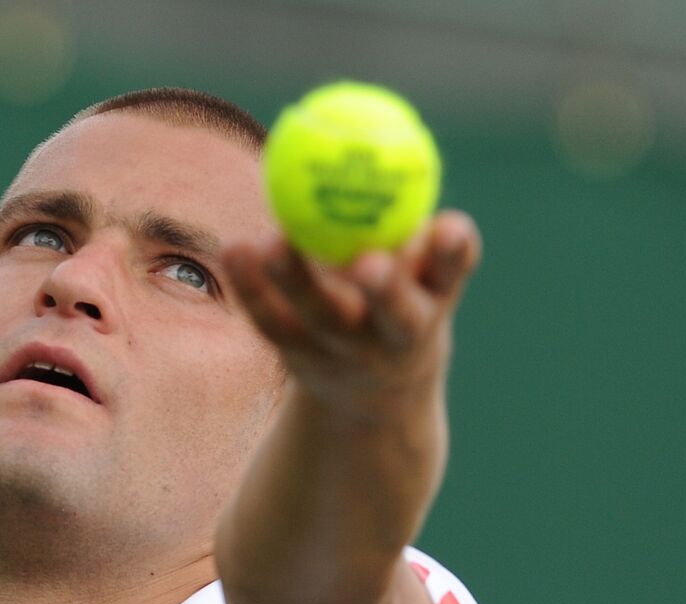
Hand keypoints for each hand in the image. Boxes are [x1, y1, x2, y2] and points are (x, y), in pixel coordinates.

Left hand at [222, 210, 481, 417]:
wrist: (372, 387)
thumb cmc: (400, 295)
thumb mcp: (418, 265)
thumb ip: (407, 217)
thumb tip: (383, 134)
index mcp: (433, 300)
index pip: (451, 274)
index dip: (451, 253)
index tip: (450, 225)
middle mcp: (397, 335)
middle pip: (394, 315)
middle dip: (385, 290)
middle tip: (367, 259)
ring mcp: (346, 352)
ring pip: (321, 318)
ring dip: (296, 281)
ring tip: (272, 242)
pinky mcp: (300, 357)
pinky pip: (272, 322)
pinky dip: (251, 286)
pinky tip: (233, 249)